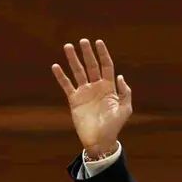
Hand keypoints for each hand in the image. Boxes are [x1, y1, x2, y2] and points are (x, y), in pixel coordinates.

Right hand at [52, 38, 131, 157]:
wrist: (100, 140)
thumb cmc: (114, 126)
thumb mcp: (125, 109)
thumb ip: (125, 93)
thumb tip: (120, 76)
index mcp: (109, 87)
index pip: (106, 66)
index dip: (103, 54)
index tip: (99, 42)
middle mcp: (96, 87)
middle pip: (91, 66)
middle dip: (87, 53)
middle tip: (82, 40)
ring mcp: (85, 92)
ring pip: (78, 72)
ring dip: (73, 59)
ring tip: (68, 46)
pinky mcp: (74, 99)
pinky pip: (66, 85)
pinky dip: (61, 76)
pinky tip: (56, 66)